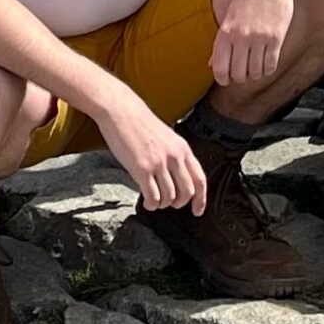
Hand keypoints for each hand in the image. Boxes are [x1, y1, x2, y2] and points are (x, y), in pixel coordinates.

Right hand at [100, 86, 207, 214]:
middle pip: (187, 192)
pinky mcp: (142, 168)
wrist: (123, 111)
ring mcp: (159, 163)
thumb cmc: (142, 124)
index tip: (197, 211)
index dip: (201, 199)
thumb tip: (178, 179)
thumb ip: (175, 155)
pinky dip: (151, 204)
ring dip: (162, 204)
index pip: (199, 179)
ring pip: (169, 198)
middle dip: (179, 203)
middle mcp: (174, 156)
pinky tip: (146, 201)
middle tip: (169, 203)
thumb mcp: (167, 137)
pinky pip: (153, 197)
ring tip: (154, 199)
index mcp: (183, 148)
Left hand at [209, 0, 298, 89]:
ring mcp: (259, 38)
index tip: (227, 79)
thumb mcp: (229, 15)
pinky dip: (268, 68)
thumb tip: (212, 65)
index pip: (220, 69)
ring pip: (255, 73)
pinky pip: (270, 65)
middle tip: (244, 71)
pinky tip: (267, 60)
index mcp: (225, 31)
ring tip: (256, 65)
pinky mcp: (276, 37)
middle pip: (238, 75)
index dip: (223, 79)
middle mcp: (241, 37)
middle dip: (240, 77)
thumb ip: (221, 42)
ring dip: (255, 73)